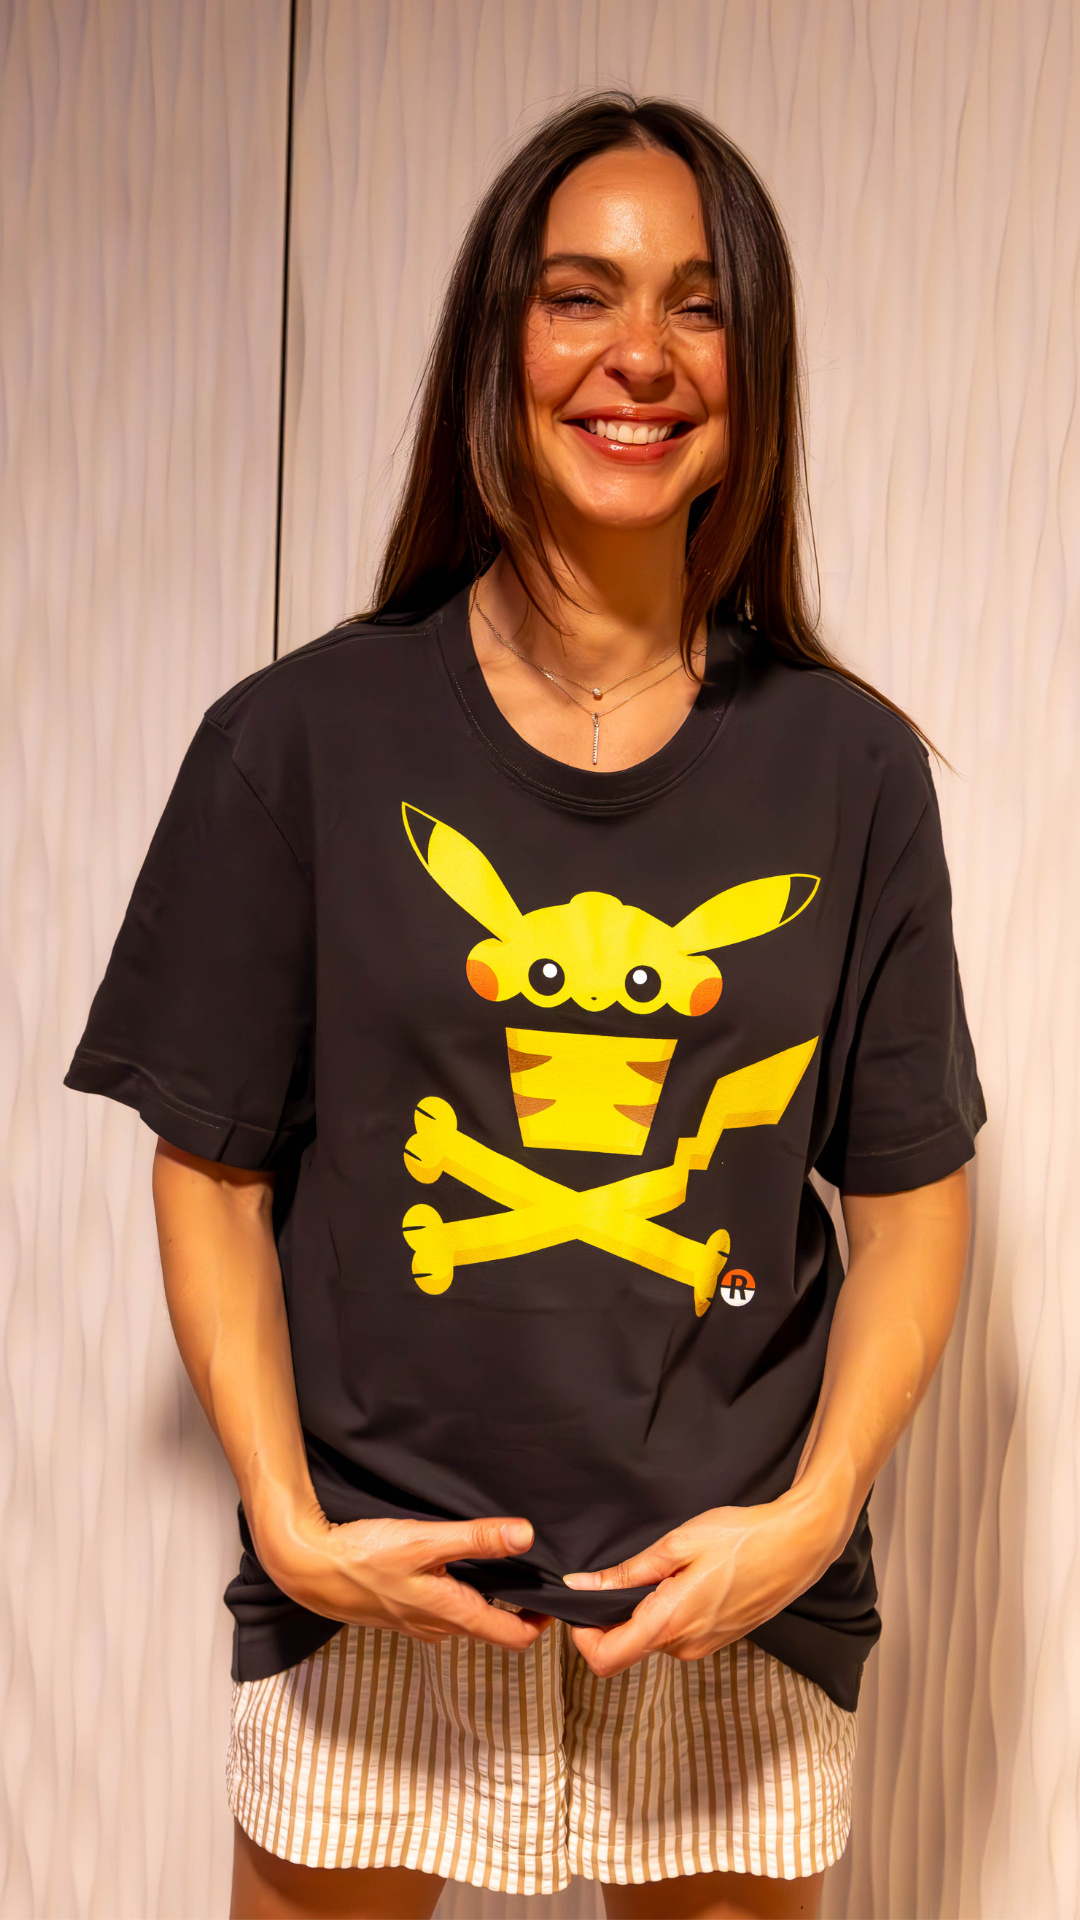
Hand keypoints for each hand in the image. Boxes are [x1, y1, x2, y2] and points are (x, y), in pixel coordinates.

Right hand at [254, 1499, 549, 1649]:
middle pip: (492, 1626)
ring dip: (486, 1596)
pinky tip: (453, 1563)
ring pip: (466, 1616)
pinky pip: (443, 1608)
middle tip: (535, 1573)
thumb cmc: (364, 1557)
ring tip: (500, 1563)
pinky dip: (459, 1591)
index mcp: (451, 1615)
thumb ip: (477, 1539)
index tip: (556, 1598)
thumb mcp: (425, 1542)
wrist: (309, 1570)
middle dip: (517, 1606)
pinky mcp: (403, 1611)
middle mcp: (438, 1627)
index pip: (513, 1637)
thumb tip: (526, 1537)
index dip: (541, 1623)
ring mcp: (419, 1622)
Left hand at [562, 1489, 843, 1676]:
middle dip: (613, 1617)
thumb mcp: (677, 1544)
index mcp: (669, 1623)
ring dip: (643, 1611)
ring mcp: (703, 1647)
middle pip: (626, 1647)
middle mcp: (684, 1646)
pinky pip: (676, 1634)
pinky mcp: (717, 1640)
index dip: (581, 1638)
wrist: (797, 1546)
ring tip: (663, 1570)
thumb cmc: (741, 1539)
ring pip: (652, 1639)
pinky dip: (667, 1612)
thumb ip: (627, 1572)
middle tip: (621, 1574)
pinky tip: (685, 1579)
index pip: (605, 1659)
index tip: (582, 1605)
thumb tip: (582, 1586)